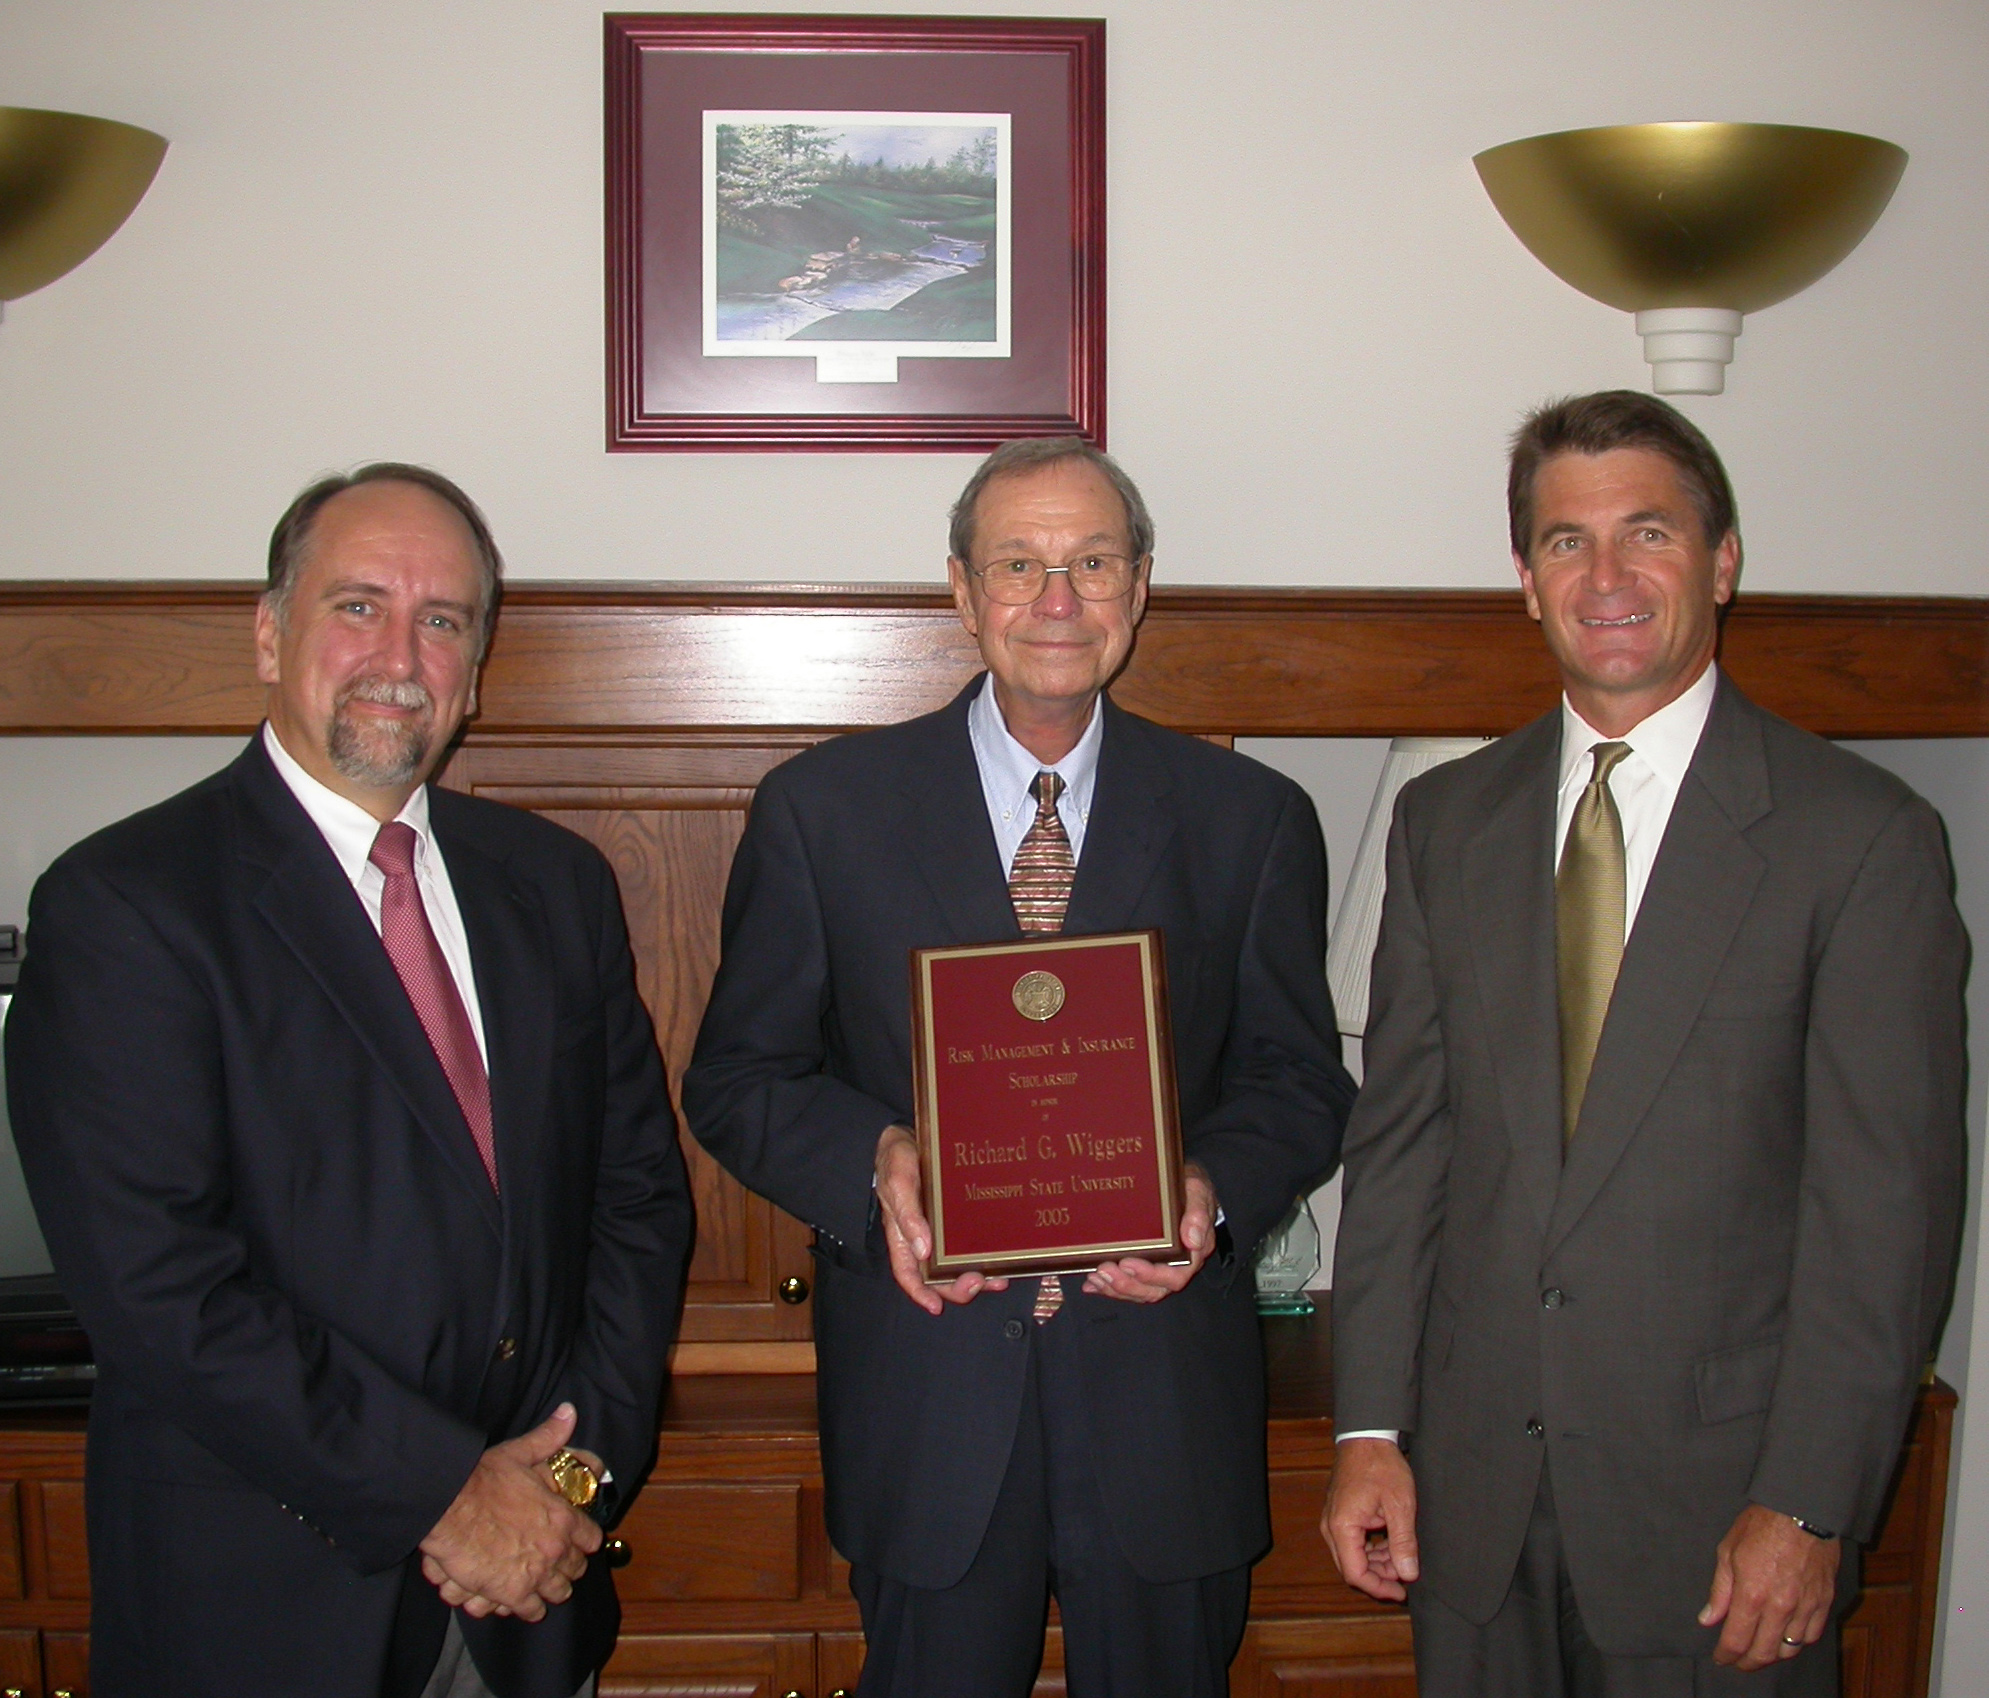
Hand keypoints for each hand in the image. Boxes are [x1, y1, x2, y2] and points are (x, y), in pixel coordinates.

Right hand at [419, 1403, 603, 1621]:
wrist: (448, 1507)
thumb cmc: (482, 1479)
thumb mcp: (520, 1452)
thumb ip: (549, 1437)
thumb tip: (568, 1412)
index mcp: (562, 1516)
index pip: (591, 1538)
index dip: (585, 1539)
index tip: (578, 1539)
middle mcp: (555, 1548)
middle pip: (576, 1569)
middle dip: (569, 1566)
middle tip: (558, 1563)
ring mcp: (535, 1574)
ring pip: (558, 1592)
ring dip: (551, 1588)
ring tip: (542, 1584)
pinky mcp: (511, 1593)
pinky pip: (531, 1610)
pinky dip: (529, 1607)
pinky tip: (523, 1601)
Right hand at [874, 1124, 1007, 1315]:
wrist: (909, 1135)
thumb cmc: (896, 1160)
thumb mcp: (898, 1184)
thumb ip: (907, 1215)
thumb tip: (922, 1250)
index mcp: (901, 1235)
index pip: (907, 1273)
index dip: (920, 1293)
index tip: (936, 1307)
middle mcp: (922, 1238)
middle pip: (937, 1276)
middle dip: (957, 1287)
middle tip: (978, 1282)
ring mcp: (940, 1230)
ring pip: (958, 1265)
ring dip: (978, 1277)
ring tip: (999, 1279)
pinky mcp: (956, 1218)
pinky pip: (971, 1243)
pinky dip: (986, 1255)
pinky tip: (1002, 1258)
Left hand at [1080, 1166, 1215, 1302]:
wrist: (1184, 1186)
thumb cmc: (1191, 1190)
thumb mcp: (1198, 1191)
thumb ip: (1197, 1214)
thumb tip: (1193, 1240)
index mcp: (1192, 1254)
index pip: (1174, 1276)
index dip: (1150, 1275)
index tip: (1128, 1264)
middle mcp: (1176, 1267)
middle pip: (1153, 1290)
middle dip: (1126, 1284)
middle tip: (1105, 1270)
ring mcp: (1159, 1269)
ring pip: (1139, 1290)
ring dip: (1115, 1288)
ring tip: (1097, 1276)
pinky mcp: (1143, 1266)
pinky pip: (1128, 1283)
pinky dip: (1109, 1287)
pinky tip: (1092, 1283)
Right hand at [1323, 1437, 1420, 1600]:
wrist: (1366, 1436)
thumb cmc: (1381, 1465)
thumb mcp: (1400, 1505)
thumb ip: (1403, 1542)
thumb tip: (1408, 1574)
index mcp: (1342, 1526)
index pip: (1355, 1573)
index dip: (1379, 1588)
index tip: (1402, 1591)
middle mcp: (1331, 1527)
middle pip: (1351, 1567)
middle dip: (1379, 1576)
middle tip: (1406, 1574)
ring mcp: (1333, 1519)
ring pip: (1352, 1556)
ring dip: (1376, 1563)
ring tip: (1402, 1558)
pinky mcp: (1340, 1514)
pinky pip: (1352, 1542)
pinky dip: (1371, 1549)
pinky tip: (1390, 1545)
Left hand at [1699, 1503, 1839, 1669]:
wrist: (1802, 1510)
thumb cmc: (1760, 1526)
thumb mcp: (1728, 1551)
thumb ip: (1720, 1591)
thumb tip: (1708, 1618)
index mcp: (1752, 1594)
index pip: (1737, 1640)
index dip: (1726, 1655)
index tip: (1720, 1658)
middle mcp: (1780, 1607)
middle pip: (1764, 1653)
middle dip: (1748, 1663)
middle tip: (1738, 1662)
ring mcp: (1805, 1607)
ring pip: (1790, 1650)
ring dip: (1773, 1655)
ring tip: (1760, 1651)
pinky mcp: (1824, 1602)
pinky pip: (1812, 1636)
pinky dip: (1798, 1643)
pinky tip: (1786, 1638)